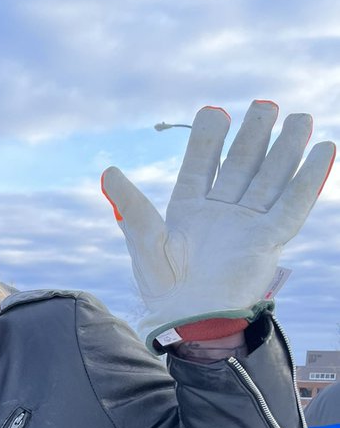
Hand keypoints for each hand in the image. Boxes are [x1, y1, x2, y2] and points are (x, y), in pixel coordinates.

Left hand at [102, 100, 334, 349]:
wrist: (190, 322)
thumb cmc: (164, 290)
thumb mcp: (144, 243)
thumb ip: (133, 207)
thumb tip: (108, 172)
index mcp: (188, 211)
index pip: (201, 164)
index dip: (209, 139)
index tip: (215, 112)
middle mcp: (220, 214)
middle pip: (241, 165)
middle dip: (254, 135)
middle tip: (265, 105)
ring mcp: (246, 226)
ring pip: (270, 178)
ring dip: (285, 149)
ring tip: (299, 117)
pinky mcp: (268, 241)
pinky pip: (292, 205)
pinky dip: (307, 178)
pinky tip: (324, 149)